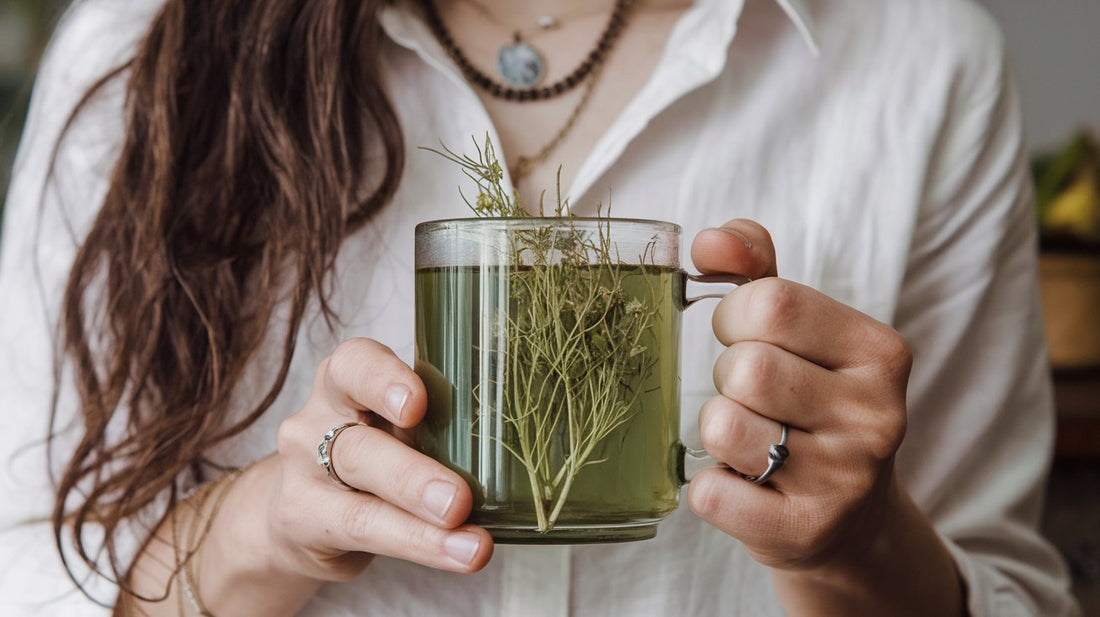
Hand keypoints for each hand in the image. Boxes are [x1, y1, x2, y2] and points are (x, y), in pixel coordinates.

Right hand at [243, 338, 493, 581]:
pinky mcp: (304, 520)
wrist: (303, 507)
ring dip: (420, 522)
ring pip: (360, 498)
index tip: (418, 403)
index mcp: (346, 382)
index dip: (384, 380)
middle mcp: (316, 421)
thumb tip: (518, 440)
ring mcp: (303, 472)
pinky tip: (458, 554)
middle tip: (459, 500)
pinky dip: (420, 545)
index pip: (355, 365)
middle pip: (357, 444)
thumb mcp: (395, 424)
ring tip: (473, 546)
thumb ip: (435, 423)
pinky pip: (364, 531)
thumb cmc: (373, 451)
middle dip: (412, 475)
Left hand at [687, 219, 910, 571]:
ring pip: (723, 427)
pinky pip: (710, 493)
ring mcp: (845, 480)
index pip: (771, 302)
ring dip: (717, 432)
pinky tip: (745, 486)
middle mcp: (876, 415)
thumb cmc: (811, 404)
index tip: (746, 338)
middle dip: (727, 378)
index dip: (734, 317)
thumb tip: (710, 240)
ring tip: (752, 441)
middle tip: (752, 399)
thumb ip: (755, 268)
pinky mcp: (806, 532)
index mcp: (880, 352)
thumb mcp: (800, 331)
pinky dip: (709, 486)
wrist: (849, 520)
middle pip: (746, 367)